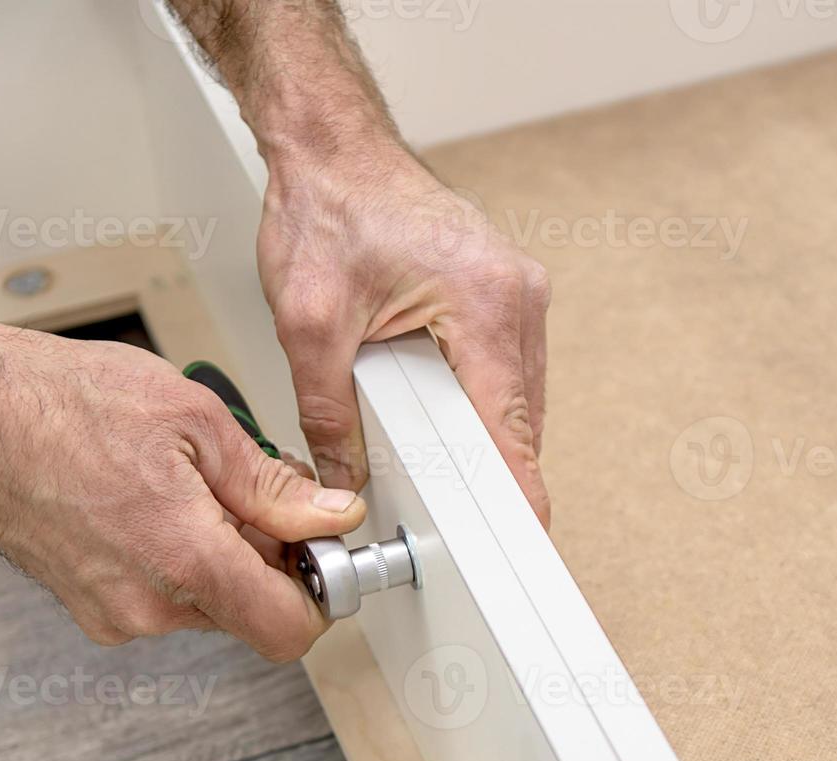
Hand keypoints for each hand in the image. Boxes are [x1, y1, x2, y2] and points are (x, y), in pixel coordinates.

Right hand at [0, 326, 366, 661]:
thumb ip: (273, 486)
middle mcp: (145, 606)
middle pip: (251, 610)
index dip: (322, 595)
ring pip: (208, 601)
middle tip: (259, 489)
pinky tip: (157, 497)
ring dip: (223, 552)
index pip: (288, 630)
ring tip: (194, 481)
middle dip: (272, 556)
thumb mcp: (197, 422)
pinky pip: (163, 593)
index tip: (328, 554)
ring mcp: (110, 611)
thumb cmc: (62, 399)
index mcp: (184, 562)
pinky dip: (180, 555)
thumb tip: (331, 517)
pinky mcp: (86, 603)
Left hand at [256, 153, 552, 526]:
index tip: (527, 535)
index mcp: (482, 301)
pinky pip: (506, 367)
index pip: (508, 424)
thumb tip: (345, 473)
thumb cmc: (327, 208)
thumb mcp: (309, 323)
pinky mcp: (504, 289)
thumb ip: (328, 411)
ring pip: (517, 395)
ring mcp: (518, 288)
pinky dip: (479, 398)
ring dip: (482, 431)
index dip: (518, 490)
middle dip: (490, 467)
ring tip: (438, 460)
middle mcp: (516, 293)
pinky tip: (441, 413)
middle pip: (520, 416)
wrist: (334, 147)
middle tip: (455, 515)